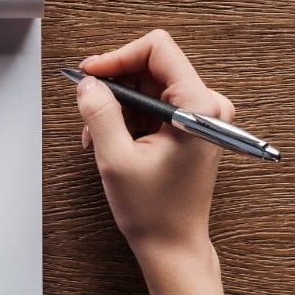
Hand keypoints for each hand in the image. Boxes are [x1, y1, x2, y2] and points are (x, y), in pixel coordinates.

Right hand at [76, 30, 233, 294]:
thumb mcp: (115, 158)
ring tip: (97, 134)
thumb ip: (100, 113)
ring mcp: (200, 116)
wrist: (173, 245)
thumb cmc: (155, 212)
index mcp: (198, 106)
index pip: (157, 49)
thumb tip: (88, 83)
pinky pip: (153, 105)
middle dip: (114, 84)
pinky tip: (111, 140)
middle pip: (151, 65)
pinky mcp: (191, 128)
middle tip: (88, 105)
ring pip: (148, 85)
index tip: (91, 73)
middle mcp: (206, 106)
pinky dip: (127, 117)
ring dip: (117, 104)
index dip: (118, 56)